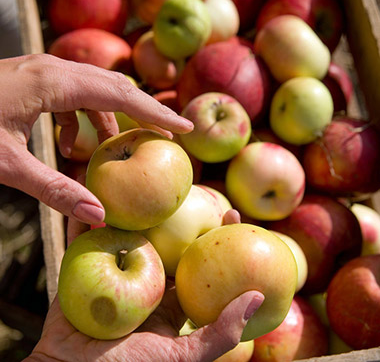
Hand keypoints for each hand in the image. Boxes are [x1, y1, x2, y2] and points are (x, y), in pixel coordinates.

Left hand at [0, 54, 192, 223]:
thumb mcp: (6, 163)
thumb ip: (53, 189)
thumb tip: (97, 215)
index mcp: (54, 83)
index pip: (122, 96)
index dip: (157, 114)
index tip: (185, 128)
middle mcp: (54, 68)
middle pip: (116, 87)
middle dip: (144, 113)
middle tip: (168, 136)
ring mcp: (44, 70)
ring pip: (95, 90)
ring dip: (110, 120)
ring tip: (113, 149)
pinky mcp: (35, 79)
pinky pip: (74, 95)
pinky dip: (82, 120)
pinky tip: (68, 144)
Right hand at [24, 210, 263, 361]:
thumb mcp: (179, 356)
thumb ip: (219, 332)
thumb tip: (259, 295)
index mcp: (169, 298)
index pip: (198, 262)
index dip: (217, 237)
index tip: (232, 211)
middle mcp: (145, 280)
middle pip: (166, 240)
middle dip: (179, 214)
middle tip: (194, 188)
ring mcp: (116, 271)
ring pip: (130, 233)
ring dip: (137, 210)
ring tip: (149, 184)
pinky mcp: (86, 268)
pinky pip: (88, 239)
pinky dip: (91, 218)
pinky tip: (101, 196)